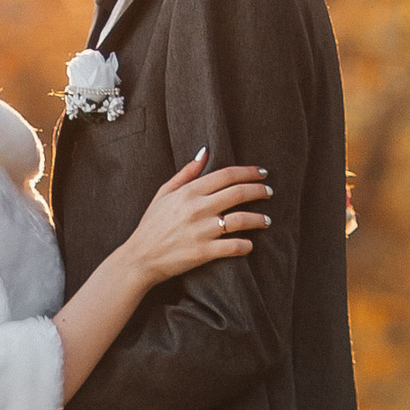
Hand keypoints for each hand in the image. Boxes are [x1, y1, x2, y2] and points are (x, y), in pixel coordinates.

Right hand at [118, 150, 269, 289]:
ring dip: (259, 219)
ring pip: (241, 219)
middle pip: (238, 193)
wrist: (139, 258)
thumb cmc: (151, 225)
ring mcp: (201, 231)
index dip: (248, 172)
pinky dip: (246, 245)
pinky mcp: (203, 252)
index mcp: (188, 192)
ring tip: (267, 220)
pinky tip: (250, 244)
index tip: (262, 173)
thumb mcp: (163, 193)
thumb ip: (186, 173)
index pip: (226, 175)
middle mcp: (197, 208)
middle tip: (269, 192)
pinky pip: (234, 246)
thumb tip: (205, 152)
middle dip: (258, 191)